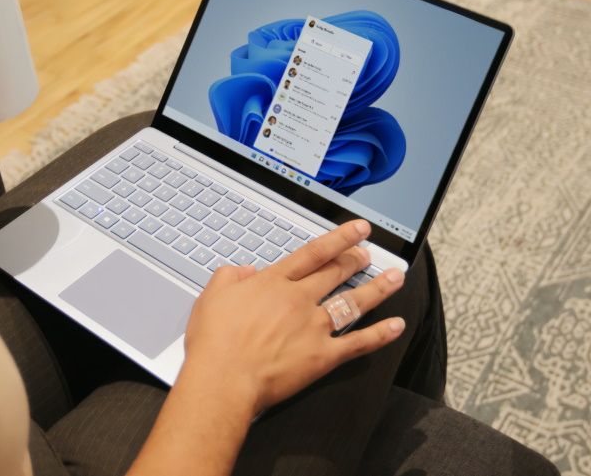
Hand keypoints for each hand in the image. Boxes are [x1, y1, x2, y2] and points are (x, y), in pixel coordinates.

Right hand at [179, 219, 406, 415]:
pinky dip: (380, 334)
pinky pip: (358, 343)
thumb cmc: (214, 342)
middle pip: (336, 273)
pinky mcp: (323, 356)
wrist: (224, 378)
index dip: (339, 238)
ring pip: (353, 302)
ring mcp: (314, 327)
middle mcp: (298, 300)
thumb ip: (230, 276)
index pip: (313, 253)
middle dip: (356, 260)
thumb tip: (246, 270)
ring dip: (378, 288)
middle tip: (369, 253)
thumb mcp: (211, 296)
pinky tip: (396, 326)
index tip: (357, 230)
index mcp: (273, 283)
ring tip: (395, 277)